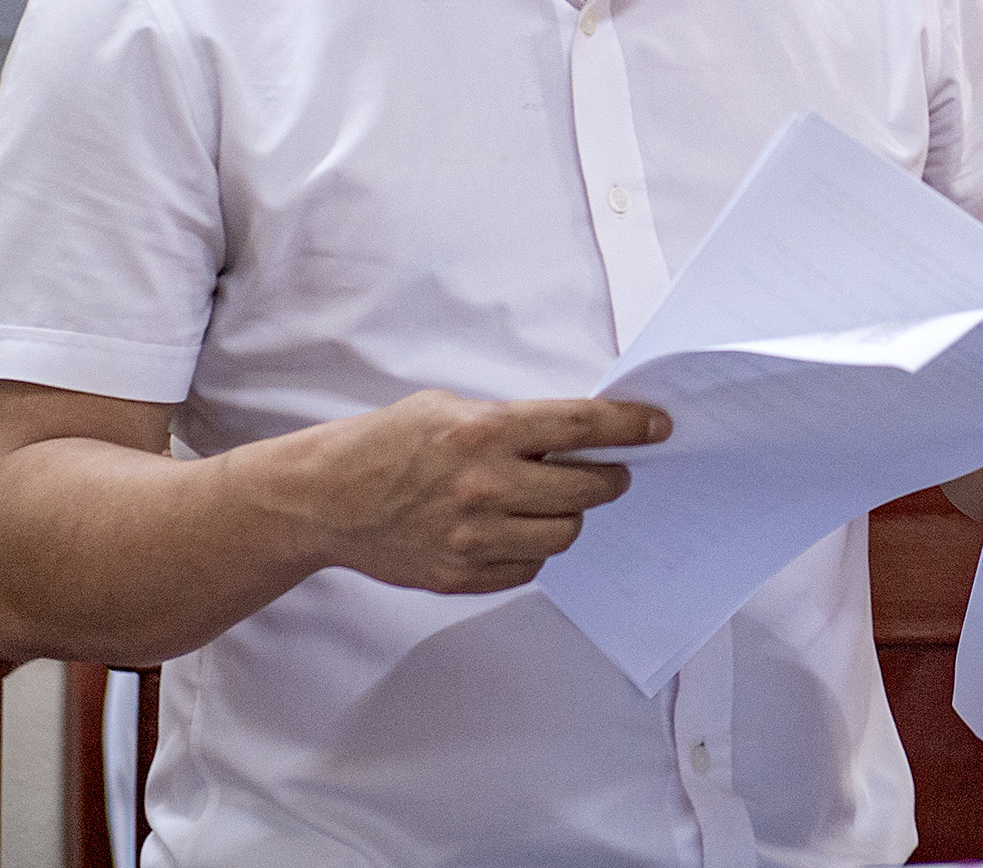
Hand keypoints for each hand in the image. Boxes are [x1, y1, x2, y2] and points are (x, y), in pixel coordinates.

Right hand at [244, 390, 670, 594]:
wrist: (324, 498)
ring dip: (570, 517)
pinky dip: (532, 552)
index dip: (630, 426)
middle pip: (586, 489)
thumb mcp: (449, 408)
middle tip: (611, 473)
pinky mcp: (460, 575)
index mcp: (485, 431)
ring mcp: (473, 536)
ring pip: (564, 534)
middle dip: (609, 479)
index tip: (658, 427)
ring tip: (555, 502)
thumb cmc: (387, 444)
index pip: (581, 426)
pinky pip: (528, 570)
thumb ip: (510, 424)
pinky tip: (514, 531)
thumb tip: (574, 435)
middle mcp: (484, 484)